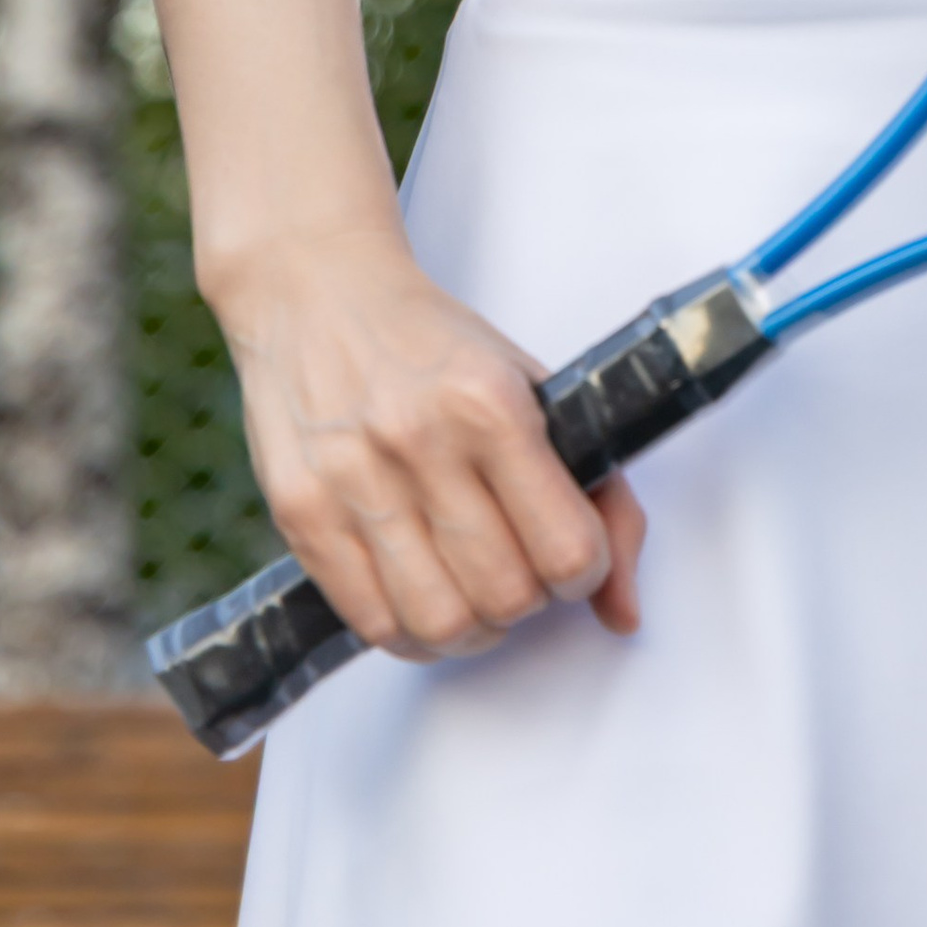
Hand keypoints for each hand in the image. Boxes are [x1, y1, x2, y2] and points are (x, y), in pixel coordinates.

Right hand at [211, 223, 645, 659]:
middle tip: (520, 570)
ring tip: (473, 594)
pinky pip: (371, 623)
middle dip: (529, 602)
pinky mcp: (301, 513)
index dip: (586, 572)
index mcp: (491, 402)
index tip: (575, 557)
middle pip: (505, 594)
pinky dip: (411, 634)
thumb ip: (599, 493)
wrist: (319, 293)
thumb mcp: (531, 386)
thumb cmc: (433, 346)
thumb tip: (624, 612)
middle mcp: (421, 441)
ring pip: (439, 622)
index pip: (567, 548)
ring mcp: (354, 480)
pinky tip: (420, 597)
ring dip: (472, 630)